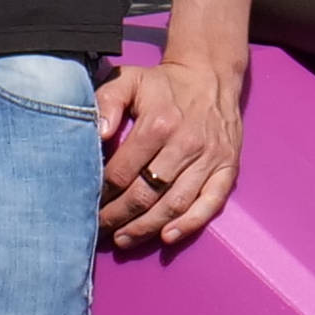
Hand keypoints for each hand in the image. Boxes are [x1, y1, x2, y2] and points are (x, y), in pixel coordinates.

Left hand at [95, 53, 245, 253]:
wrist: (211, 75)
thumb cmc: (164, 84)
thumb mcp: (129, 80)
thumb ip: (107, 102)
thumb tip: (99, 133)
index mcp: (159, 124)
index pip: (122, 172)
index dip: (101, 193)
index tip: (87, 204)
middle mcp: (186, 144)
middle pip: (145, 194)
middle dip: (118, 217)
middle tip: (99, 230)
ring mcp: (210, 159)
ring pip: (174, 204)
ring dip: (146, 227)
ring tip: (123, 239)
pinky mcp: (228, 167)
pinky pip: (210, 203)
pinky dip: (190, 224)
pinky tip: (167, 237)